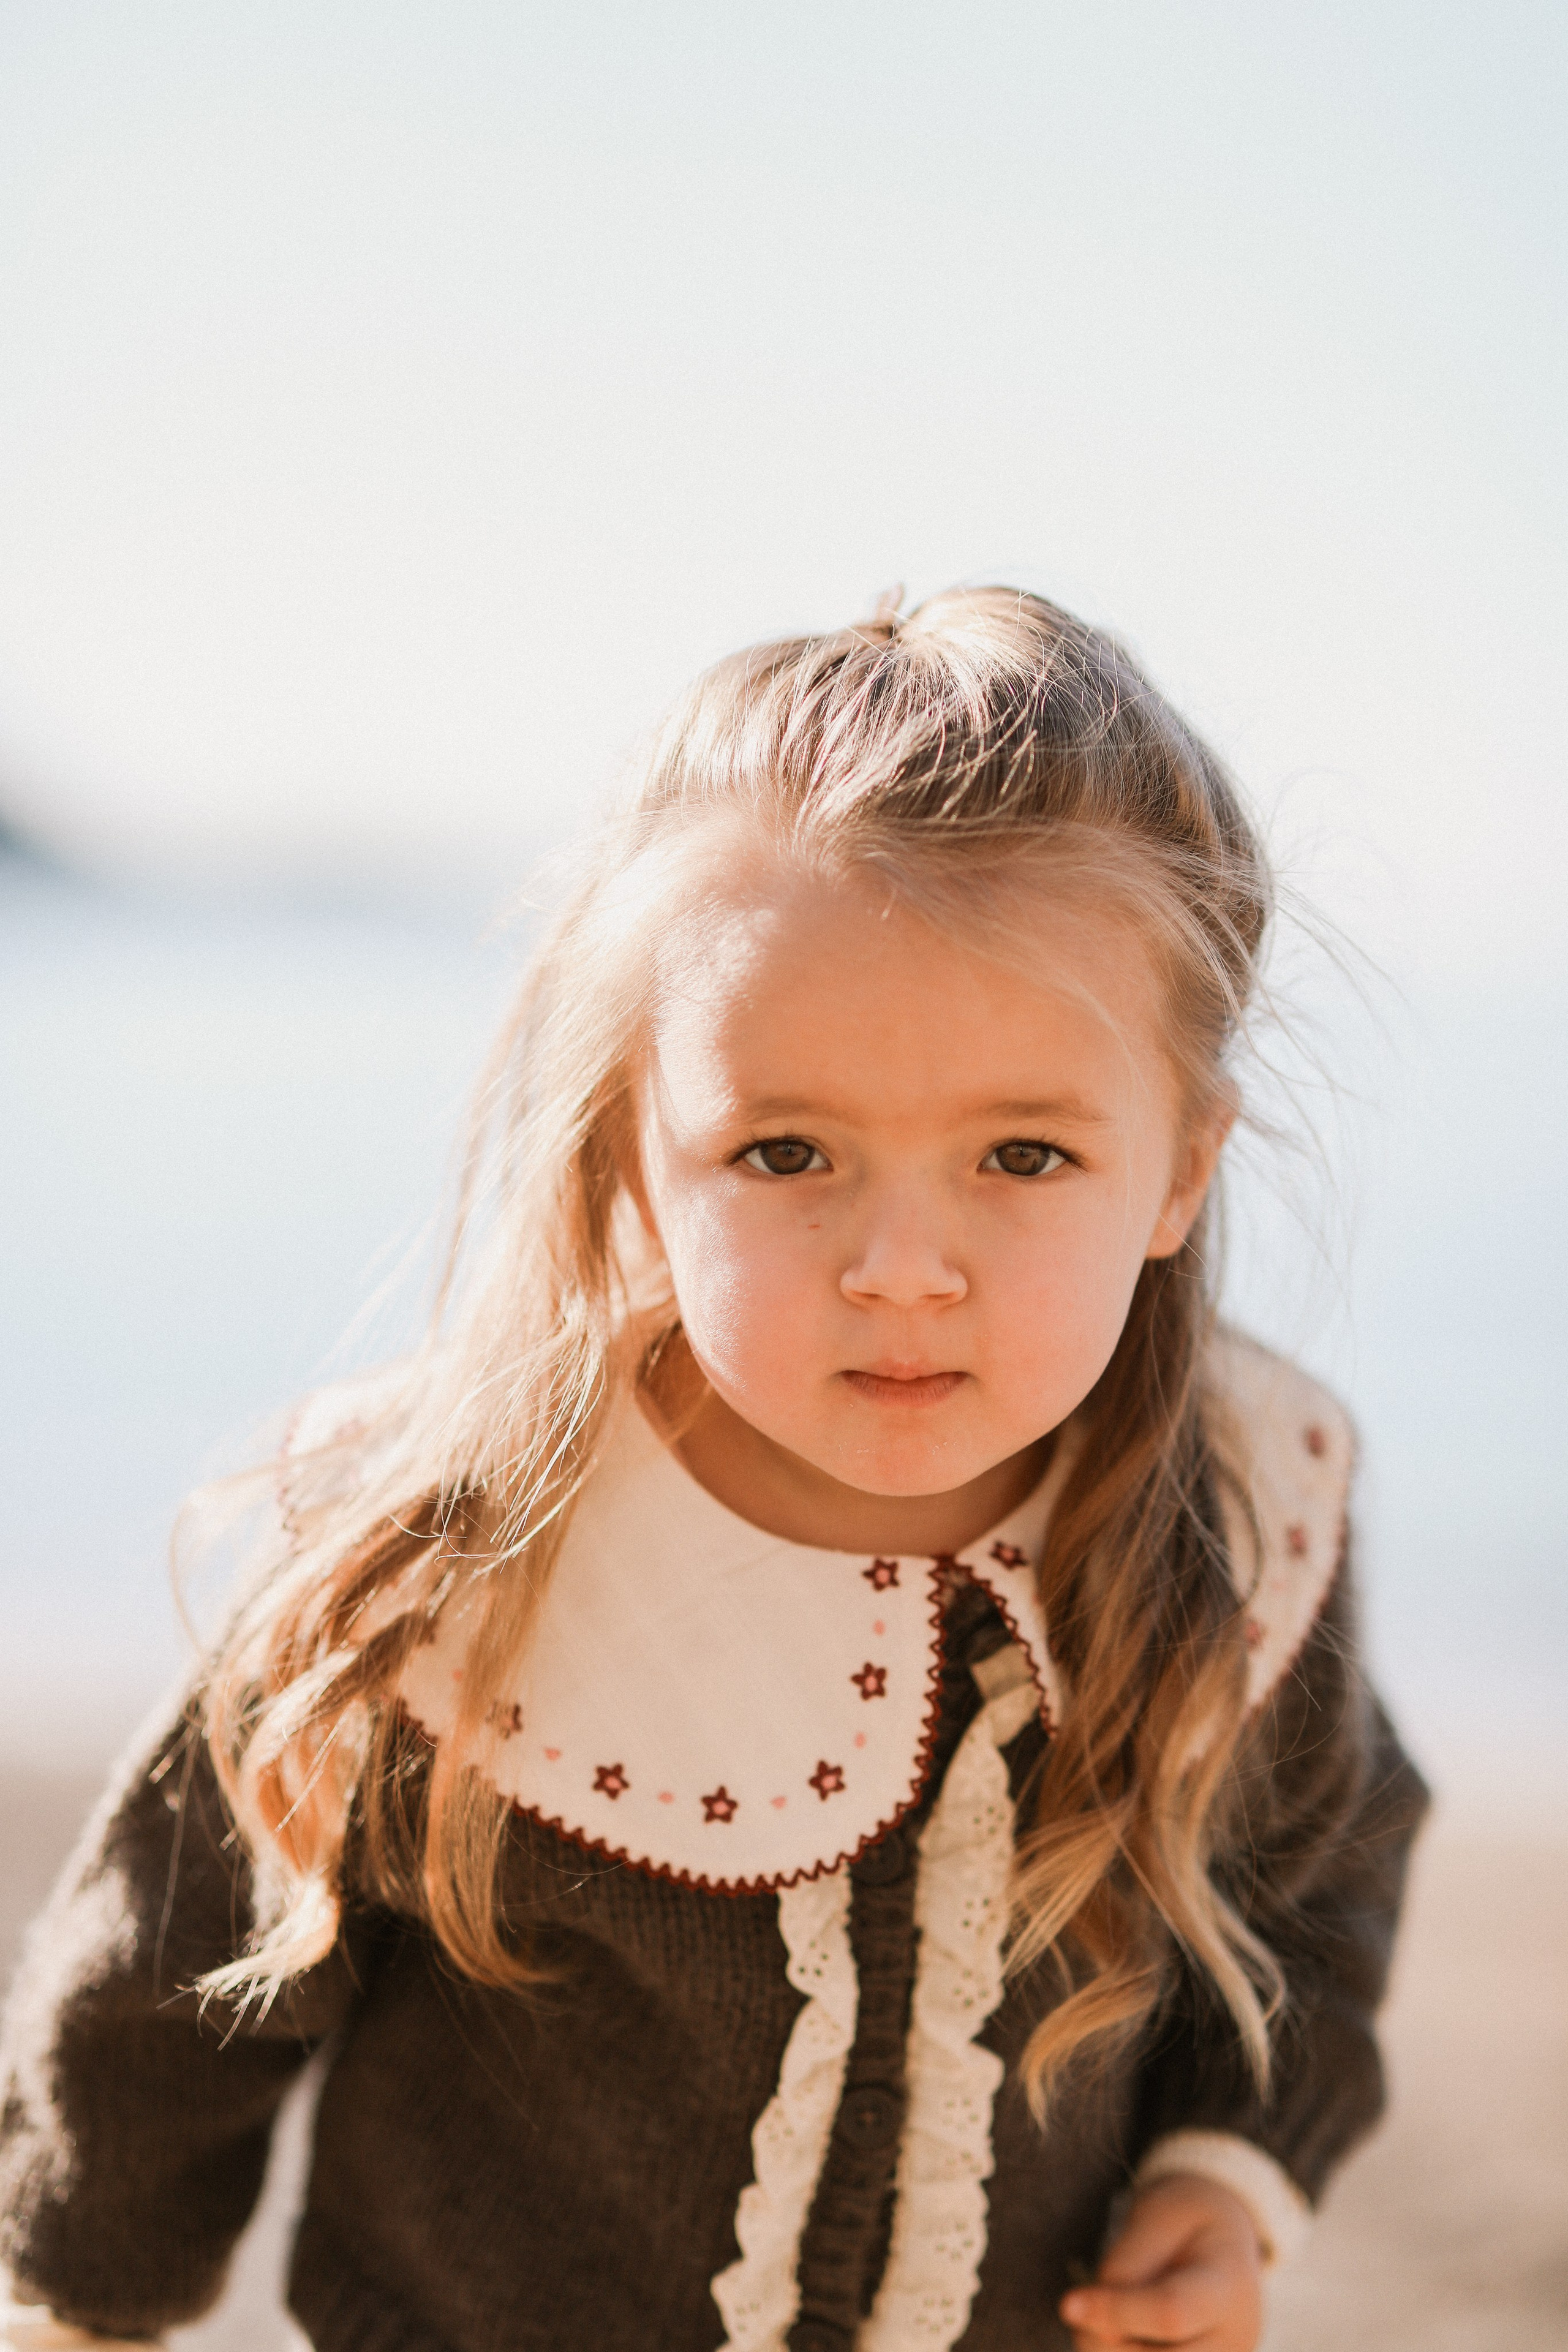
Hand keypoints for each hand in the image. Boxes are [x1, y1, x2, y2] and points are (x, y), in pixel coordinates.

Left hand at [1059, 2173, 1263, 2349]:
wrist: (1223, 2241)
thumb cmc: (1185, 2220)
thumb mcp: (1156, 2217)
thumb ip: (1123, 2268)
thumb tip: (1088, 2322)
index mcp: (1228, 2286)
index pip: (1171, 2312)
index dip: (1115, 2312)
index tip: (1067, 2304)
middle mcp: (1233, 2341)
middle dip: (1104, 2339)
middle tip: (1080, 2306)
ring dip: (1107, 2349)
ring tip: (1104, 2313)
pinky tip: (1117, 2332)